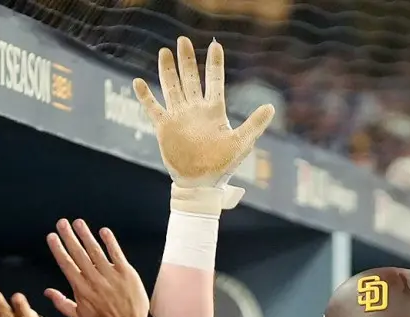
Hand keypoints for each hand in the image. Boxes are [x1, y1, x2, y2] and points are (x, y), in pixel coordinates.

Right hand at [46, 219, 149, 316]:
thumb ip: (62, 303)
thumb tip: (47, 292)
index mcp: (82, 289)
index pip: (67, 264)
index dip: (58, 249)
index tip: (52, 236)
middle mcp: (94, 280)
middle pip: (79, 254)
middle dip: (69, 237)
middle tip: (62, 223)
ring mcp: (111, 275)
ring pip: (96, 251)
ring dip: (86, 235)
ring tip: (78, 223)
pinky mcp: (127, 273)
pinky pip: (117, 254)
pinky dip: (110, 242)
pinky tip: (104, 231)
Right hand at [134, 36, 273, 212]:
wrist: (201, 183)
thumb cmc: (222, 165)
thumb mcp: (241, 143)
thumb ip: (254, 124)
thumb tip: (272, 106)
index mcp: (213, 111)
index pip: (214, 81)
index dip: (214, 64)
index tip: (215, 45)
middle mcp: (195, 110)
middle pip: (190, 79)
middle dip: (186, 60)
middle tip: (183, 40)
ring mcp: (179, 117)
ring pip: (171, 87)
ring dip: (167, 70)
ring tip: (164, 52)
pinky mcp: (164, 128)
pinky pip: (153, 108)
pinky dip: (145, 96)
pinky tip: (138, 82)